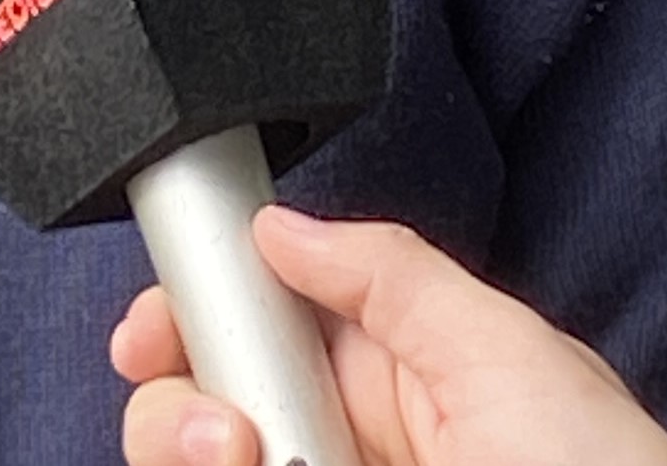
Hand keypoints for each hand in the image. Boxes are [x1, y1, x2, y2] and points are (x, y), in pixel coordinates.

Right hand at [109, 205, 666, 465]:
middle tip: (227, 440)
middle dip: (180, 412)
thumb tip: (279, 225)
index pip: (257, 329)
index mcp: (399, 380)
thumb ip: (395, 280)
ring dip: (193, 457)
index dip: (190, 323)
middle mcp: (349, 452)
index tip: (150, 336)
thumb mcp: (516, 359)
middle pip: (203, 413)